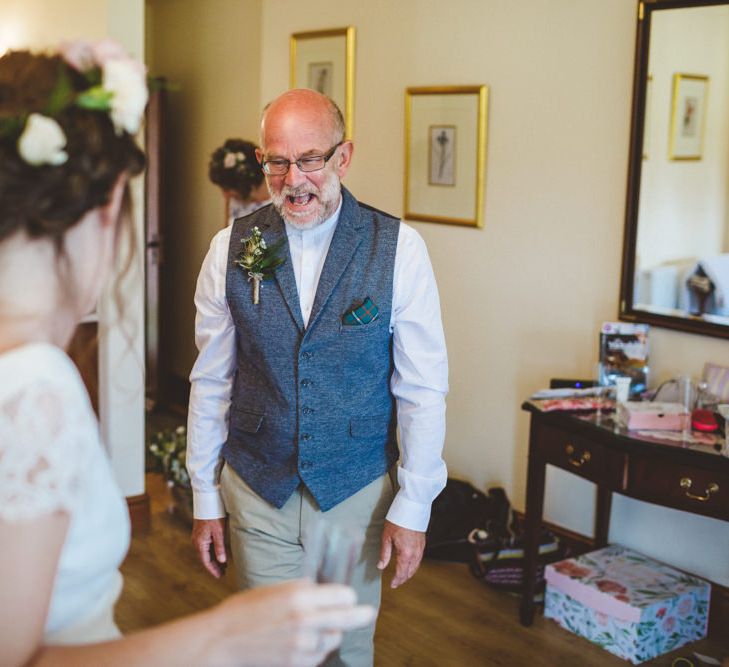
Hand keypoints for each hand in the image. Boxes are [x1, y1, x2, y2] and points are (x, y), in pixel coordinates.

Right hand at [191, 518, 226, 577]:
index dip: (213, 570)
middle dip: (214, 566)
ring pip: (206, 552)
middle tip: (223, 573)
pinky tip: (220, 554)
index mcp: (200, 543)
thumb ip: (220, 547)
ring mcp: (198, 537)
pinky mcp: (201, 533)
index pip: (206, 561)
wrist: (207, 501)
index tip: (220, 576)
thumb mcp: (219, 532)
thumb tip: (222, 561)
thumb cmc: (214, 516)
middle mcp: (197, 542)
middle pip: (205, 558)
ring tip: (224, 566)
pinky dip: (213, 552)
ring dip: (214, 559)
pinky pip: (206, 546)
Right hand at [214, 580, 375, 666]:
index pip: (343, 595)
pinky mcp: (296, 663)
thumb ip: (301, 589)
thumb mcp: (275, 589)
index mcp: (299, 597)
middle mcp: (305, 621)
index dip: (347, 596)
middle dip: (360, 615)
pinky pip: (318, 656)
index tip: (349, 597)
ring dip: (332, 632)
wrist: (222, 640)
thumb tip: (321, 588)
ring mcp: (301, 645)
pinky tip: (305, 641)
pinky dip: (317, 649)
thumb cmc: (244, 610)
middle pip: (347, 618)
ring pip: (334, 639)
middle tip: (368, 613)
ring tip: (320, 627)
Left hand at [376, 519, 424, 587]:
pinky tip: (409, 564)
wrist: (412, 508)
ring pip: (416, 566)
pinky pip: (419, 559)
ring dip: (409, 573)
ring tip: (402, 576)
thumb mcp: (387, 537)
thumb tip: (381, 566)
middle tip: (396, 583)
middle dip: (403, 579)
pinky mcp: (422, 543)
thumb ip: (385, 553)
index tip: (392, 585)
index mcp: (406, 553)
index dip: (397, 580)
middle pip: (410, 571)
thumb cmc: (397, 520)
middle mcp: (415, 553)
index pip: (402, 572)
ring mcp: (420, 548)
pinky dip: (414, 565)